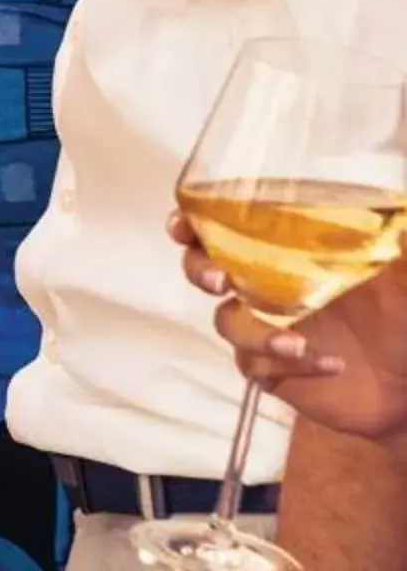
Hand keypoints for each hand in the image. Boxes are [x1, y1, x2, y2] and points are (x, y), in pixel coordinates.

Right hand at [175, 214, 406, 451]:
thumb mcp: (406, 271)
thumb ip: (397, 237)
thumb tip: (400, 202)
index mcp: (290, 250)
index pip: (227, 224)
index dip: (195, 222)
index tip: (185, 226)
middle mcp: (268, 283)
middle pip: (203, 266)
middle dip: (198, 269)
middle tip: (218, 280)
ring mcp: (266, 326)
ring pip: (226, 321)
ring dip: (254, 332)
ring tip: (297, 344)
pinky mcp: (271, 368)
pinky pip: (253, 365)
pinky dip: (287, 365)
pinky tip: (330, 365)